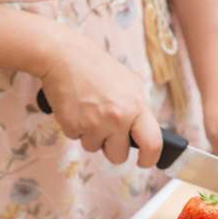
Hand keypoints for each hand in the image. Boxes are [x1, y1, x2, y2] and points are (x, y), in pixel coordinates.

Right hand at [38, 34, 161, 167]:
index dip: (150, 158)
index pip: (152, 143)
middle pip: (119, 155)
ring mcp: (93, 124)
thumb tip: (144, 133)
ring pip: (95, 148)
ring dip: (92, 136)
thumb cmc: (98, 69)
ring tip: (89, 111)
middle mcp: (117, 118)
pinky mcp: (72, 126)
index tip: (145, 161)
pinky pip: (77, 139)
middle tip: (107, 131)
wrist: (65, 57)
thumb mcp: (130, 83)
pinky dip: (76, 127)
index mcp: (136, 106)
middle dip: (113, 148)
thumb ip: (138, 109)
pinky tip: (76, 109)